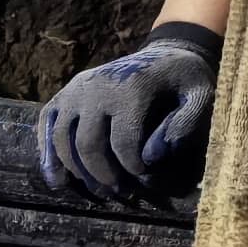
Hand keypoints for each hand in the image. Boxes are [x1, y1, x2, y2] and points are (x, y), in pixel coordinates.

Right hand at [35, 25, 219, 205]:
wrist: (164, 54)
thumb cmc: (183, 80)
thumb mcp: (200, 95)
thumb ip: (186, 124)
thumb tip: (153, 156)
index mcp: (130, 87)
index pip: (122, 141)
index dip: (132, 168)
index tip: (144, 179)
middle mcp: (96, 87)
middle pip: (87, 145)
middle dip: (102, 176)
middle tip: (119, 192)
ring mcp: (75, 90)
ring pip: (63, 140)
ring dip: (76, 172)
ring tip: (96, 190)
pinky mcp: (64, 94)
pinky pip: (47, 127)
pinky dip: (48, 155)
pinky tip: (58, 180)